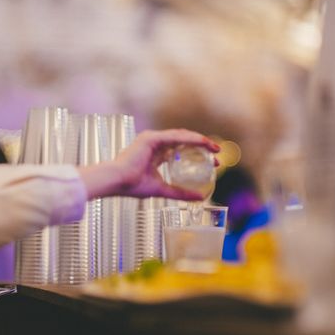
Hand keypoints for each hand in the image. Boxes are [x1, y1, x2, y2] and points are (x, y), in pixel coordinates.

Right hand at [78, 129, 219, 199]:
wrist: (117, 182)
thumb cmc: (133, 186)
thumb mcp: (162, 189)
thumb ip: (180, 193)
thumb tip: (201, 198)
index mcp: (154, 154)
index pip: (179, 151)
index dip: (195, 155)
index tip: (211, 164)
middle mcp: (153, 144)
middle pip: (182, 142)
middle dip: (201, 147)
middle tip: (217, 156)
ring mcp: (152, 139)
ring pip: (181, 136)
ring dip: (200, 141)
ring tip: (214, 148)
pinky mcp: (151, 138)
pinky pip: (176, 136)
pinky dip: (191, 139)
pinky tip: (203, 143)